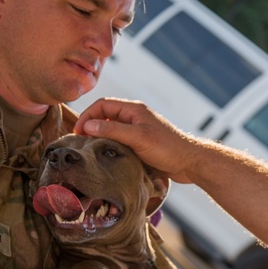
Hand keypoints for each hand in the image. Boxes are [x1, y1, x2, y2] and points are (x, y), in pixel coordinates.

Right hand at [74, 98, 198, 183]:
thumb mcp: (138, 137)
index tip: (78, 132)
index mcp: (134, 110)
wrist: (189, 163)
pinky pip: (120, 141)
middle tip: (81, 142)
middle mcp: (135, 118)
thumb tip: (87, 125)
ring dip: (100, 137)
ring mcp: (138, 131)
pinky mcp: (142, 144)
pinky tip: (106, 157)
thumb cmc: (167, 148)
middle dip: (91, 126)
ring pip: (112, 130)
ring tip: (91, 150)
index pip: (103, 105)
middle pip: (106, 116)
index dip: (88, 115)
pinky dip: (110, 146)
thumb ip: (113, 130)